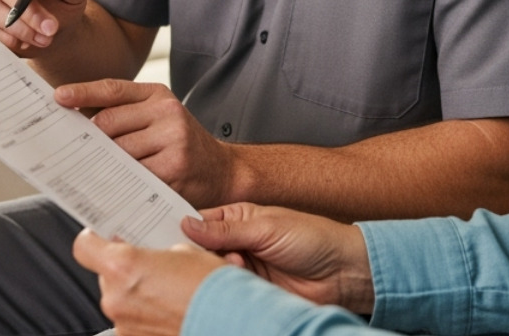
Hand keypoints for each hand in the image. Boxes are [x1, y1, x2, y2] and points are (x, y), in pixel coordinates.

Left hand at [56, 79, 237, 206]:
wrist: (223, 171)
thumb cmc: (181, 144)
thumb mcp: (159, 117)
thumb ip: (125, 115)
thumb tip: (78, 123)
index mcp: (158, 95)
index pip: (112, 89)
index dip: (82, 93)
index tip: (58, 97)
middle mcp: (167, 111)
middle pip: (108, 122)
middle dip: (91, 139)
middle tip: (75, 151)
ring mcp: (172, 139)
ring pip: (118, 151)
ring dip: (105, 164)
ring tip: (99, 172)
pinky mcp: (174, 167)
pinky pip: (133, 175)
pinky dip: (121, 182)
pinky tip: (118, 185)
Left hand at [72, 229, 227, 335]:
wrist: (231, 322)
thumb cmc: (210, 286)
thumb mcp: (184, 251)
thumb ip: (155, 251)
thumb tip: (149, 254)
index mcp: (123, 266)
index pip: (84, 247)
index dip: (92, 240)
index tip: (100, 237)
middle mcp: (115, 297)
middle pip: (105, 275)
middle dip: (123, 270)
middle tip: (150, 266)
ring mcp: (123, 324)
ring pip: (118, 299)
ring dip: (135, 294)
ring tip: (166, 291)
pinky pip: (131, 320)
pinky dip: (144, 315)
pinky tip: (168, 309)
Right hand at [182, 203, 373, 313]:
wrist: (342, 273)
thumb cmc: (313, 238)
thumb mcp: (266, 227)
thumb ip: (225, 229)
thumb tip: (186, 224)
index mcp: (236, 217)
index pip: (197, 220)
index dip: (179, 227)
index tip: (166, 234)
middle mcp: (234, 242)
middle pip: (198, 250)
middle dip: (200, 253)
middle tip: (215, 253)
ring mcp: (240, 268)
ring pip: (209, 272)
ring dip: (218, 271)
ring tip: (239, 266)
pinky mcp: (247, 291)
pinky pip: (224, 291)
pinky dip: (227, 288)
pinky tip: (241, 282)